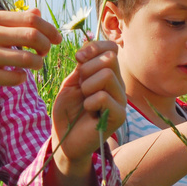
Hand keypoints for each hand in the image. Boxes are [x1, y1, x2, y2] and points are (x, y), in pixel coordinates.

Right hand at [0, 8, 60, 106]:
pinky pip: (16, 78)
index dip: (49, 28)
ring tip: (34, 65)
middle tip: (45, 53)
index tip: (57, 38)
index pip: (31, 18)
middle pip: (33, 35)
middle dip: (46, 46)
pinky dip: (22, 78)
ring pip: (28, 59)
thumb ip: (12, 21)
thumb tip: (38, 11)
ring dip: (37, 64)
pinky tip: (17, 76)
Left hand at [50, 40, 125, 173]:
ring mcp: (121, 100)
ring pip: (108, 75)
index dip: (94, 47)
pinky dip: (90, 101)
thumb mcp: (71, 83)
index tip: (78, 58)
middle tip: (80, 86)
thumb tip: (88, 49)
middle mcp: (118, 85)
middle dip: (88, 68)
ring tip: (84, 100)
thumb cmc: (68, 111)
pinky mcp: (119, 116)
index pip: (111, 48)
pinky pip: (105, 96)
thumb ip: (82, 66)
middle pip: (110, 58)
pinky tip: (88, 111)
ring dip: (88, 86)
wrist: (65, 138)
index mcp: (108, 74)